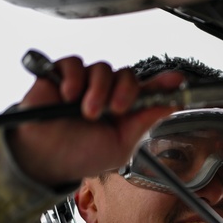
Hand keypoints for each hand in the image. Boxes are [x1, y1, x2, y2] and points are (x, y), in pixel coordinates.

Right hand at [8, 57, 183, 186]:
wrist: (44, 159)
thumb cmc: (80, 156)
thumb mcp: (120, 146)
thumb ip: (142, 123)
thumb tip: (169, 106)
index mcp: (123, 112)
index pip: (146, 91)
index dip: (162, 83)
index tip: (177, 80)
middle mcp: (106, 94)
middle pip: (127, 74)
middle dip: (126, 90)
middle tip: (116, 109)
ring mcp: (84, 84)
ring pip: (102, 68)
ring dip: (98, 90)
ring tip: (88, 112)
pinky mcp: (60, 76)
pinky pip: (74, 63)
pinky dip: (74, 78)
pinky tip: (69, 96)